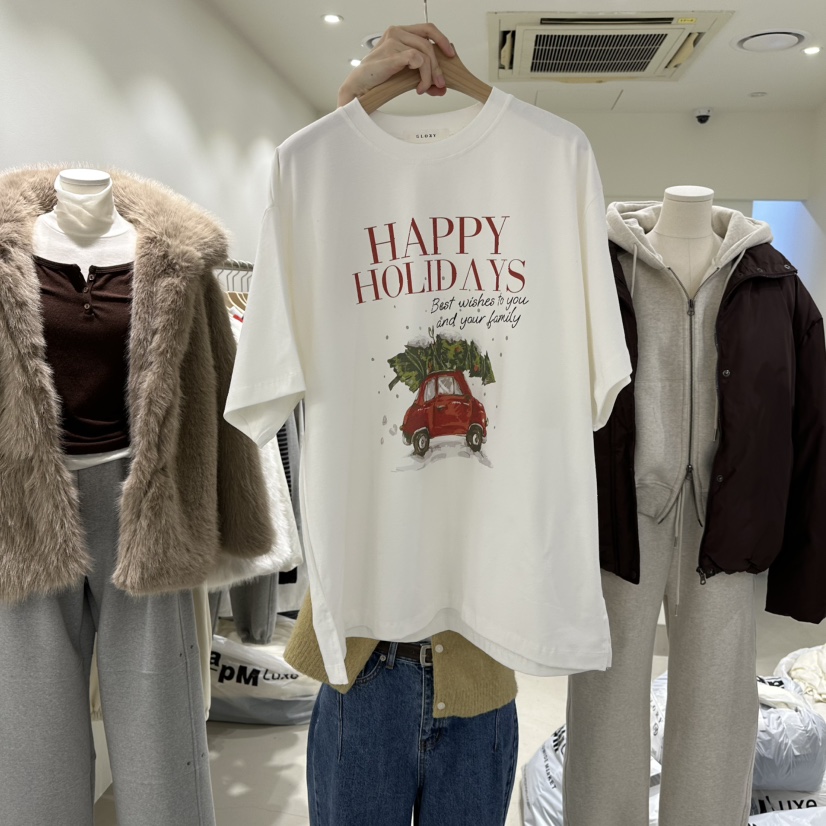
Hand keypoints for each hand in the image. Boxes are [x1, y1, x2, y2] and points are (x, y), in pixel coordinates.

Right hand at [337, 24, 455, 106]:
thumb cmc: (377, 78)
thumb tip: (440, 86)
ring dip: (429, 76)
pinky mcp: (391, 54)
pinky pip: (416, 59)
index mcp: (400, 33)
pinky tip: (417, 86)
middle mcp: (397, 33)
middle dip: (438, 67)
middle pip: (429, 44)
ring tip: (424, 88)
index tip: (451, 55)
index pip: (427, 30)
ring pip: (424, 54)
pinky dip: (422, 75)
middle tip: (440, 83)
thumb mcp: (403, 73)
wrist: (360, 86)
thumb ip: (421, 74)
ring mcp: (393, 42)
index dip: (441, 41)